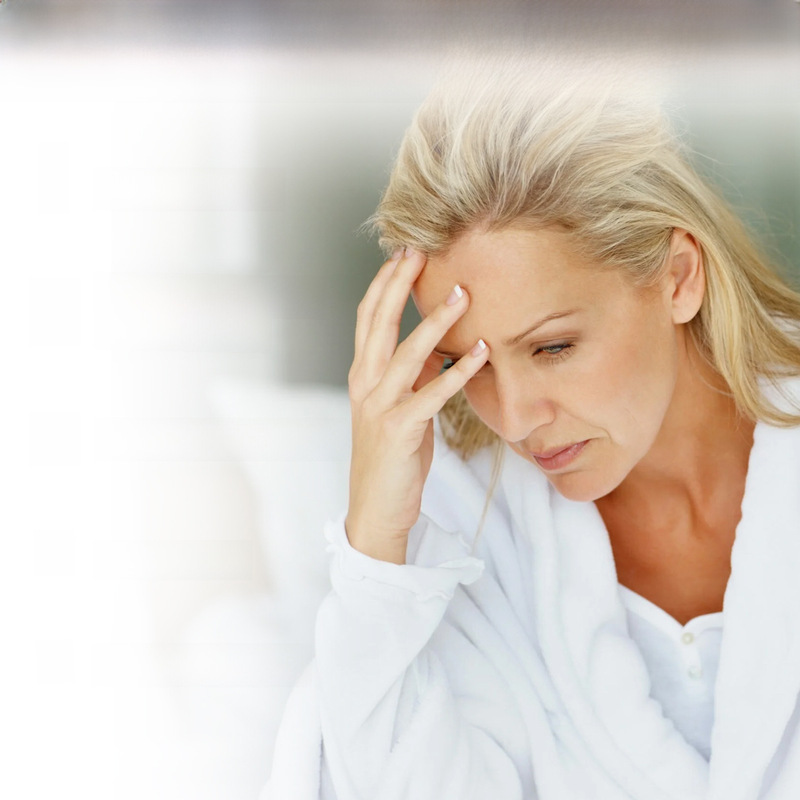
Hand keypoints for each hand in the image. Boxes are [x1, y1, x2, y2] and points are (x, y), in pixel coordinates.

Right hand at [345, 248, 489, 563]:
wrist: (376, 509)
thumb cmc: (391, 459)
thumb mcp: (401, 410)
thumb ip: (414, 379)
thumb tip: (438, 351)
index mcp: (362, 376)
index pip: (368, 318)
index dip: (383, 284)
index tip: (404, 254)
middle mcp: (365, 384)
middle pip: (379, 323)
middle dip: (399, 284)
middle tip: (421, 251)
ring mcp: (379, 406)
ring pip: (406, 353)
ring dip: (436, 322)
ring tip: (463, 295)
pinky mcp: (399, 430)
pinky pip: (432, 393)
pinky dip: (458, 371)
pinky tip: (482, 353)